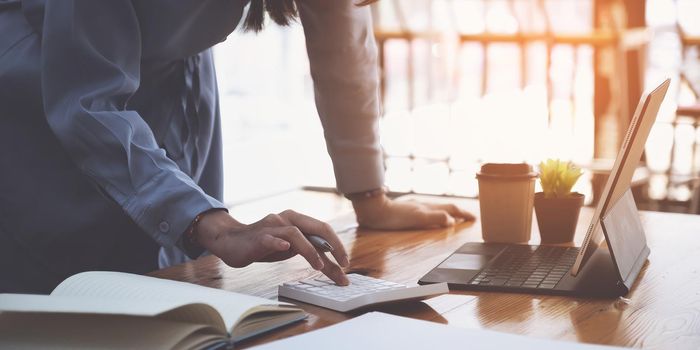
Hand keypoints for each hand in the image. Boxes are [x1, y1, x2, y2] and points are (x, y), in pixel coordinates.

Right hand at [194, 210, 349, 284]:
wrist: (232, 241)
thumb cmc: (264, 244)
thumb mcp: (290, 247)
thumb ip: (308, 248)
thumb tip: (330, 262)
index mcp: (297, 220)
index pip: (323, 230)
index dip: (337, 246)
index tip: (346, 265)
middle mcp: (287, 219)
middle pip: (316, 227)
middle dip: (333, 246)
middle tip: (343, 264)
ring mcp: (272, 226)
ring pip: (296, 233)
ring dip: (310, 250)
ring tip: (319, 266)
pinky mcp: (258, 236)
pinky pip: (270, 238)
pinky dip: (278, 242)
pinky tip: (285, 248)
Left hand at [352, 195, 474, 229]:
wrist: (374, 211)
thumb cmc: (394, 216)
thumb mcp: (418, 218)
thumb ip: (436, 218)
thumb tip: (452, 221)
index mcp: (428, 207)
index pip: (451, 209)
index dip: (463, 214)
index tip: (474, 219)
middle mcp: (423, 205)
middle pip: (445, 207)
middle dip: (459, 212)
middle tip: (469, 218)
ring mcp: (414, 206)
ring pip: (436, 208)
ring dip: (448, 212)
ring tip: (454, 217)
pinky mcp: (406, 210)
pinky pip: (427, 211)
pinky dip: (435, 214)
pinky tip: (430, 216)